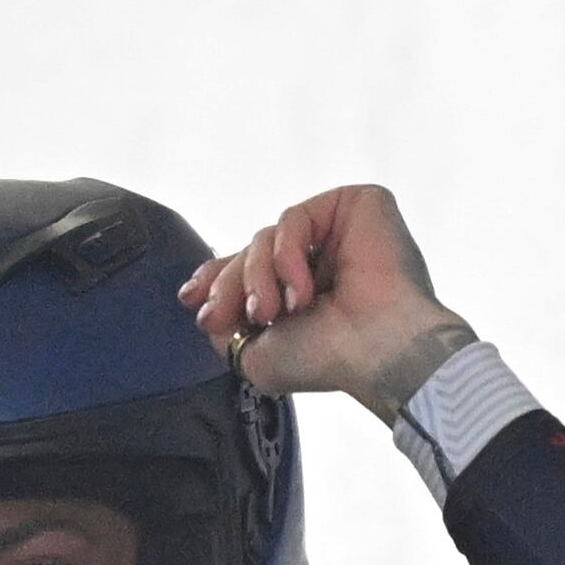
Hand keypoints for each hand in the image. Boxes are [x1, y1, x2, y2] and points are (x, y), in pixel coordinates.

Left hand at [184, 183, 476, 415]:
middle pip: (249, 252)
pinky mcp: (356, 206)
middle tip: (243, 315)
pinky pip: (293, 217)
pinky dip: (285, 253)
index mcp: (301, 290)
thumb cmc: (326, 358)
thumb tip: (206, 304)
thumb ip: (224, 327)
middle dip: (231, 284)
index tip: (189, 297)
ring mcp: (338, 231)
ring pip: (264, 236)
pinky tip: (302, 289)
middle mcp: (319, 259)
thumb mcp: (254, 354)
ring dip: (257, 276)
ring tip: (272, 311)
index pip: (248, 270)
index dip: (216, 278)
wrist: (375, 349)